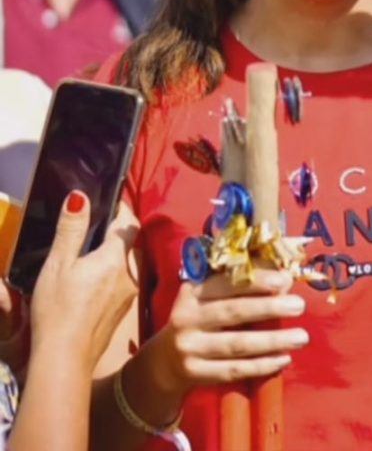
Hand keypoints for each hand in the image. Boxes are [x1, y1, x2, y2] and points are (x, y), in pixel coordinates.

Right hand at [30, 191, 138, 371]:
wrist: (65, 358)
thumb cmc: (58, 309)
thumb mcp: (58, 265)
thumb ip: (70, 230)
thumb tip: (80, 196)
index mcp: (116, 258)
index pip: (128, 223)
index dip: (120, 211)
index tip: (108, 206)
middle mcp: (130, 274)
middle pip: (128, 245)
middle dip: (113, 237)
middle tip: (90, 234)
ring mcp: (129, 295)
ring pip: (124, 266)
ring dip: (110, 259)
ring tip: (86, 261)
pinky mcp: (122, 312)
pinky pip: (120, 285)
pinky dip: (109, 279)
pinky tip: (89, 288)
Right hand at [153, 266, 308, 397]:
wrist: (163, 361)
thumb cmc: (199, 317)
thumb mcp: (209, 295)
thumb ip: (241, 283)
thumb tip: (284, 278)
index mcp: (193, 292)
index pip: (226, 283)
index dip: (256, 281)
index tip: (284, 279)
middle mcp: (188, 318)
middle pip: (233, 312)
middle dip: (269, 308)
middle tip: (299, 305)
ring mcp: (190, 349)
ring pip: (237, 345)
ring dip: (272, 341)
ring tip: (301, 336)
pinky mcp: (195, 374)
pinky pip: (233, 370)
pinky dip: (261, 365)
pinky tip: (283, 359)